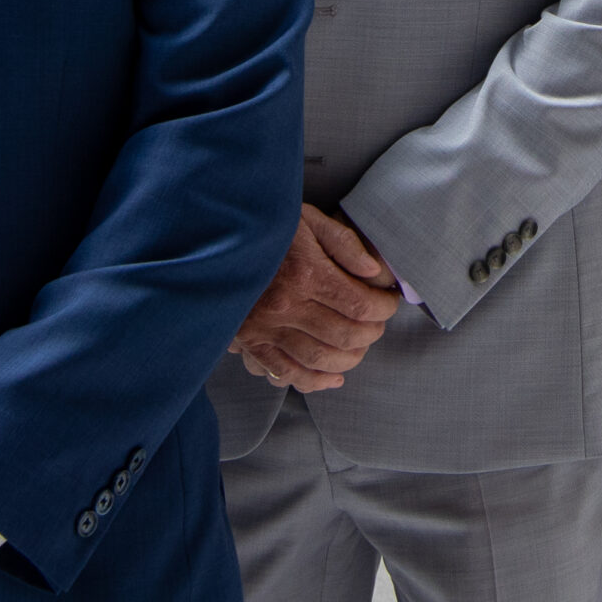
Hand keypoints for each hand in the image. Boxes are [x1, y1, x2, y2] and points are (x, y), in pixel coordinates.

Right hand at [230, 204, 399, 390]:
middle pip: (345, 336)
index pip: (360, 305)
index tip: (388, 302)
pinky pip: (287, 373)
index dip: (383, 308)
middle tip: (377, 323)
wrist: (212, 236)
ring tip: (360, 346)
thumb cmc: (265, 225)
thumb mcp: (306, 219)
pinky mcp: (250, 342)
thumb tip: (376, 272)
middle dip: (371, 333)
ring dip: (350, 359)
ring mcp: (265, 328)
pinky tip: (334, 377)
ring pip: (320, 360)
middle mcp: (285, 305)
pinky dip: (315, 382)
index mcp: (304, 272)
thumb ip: (344, 243)